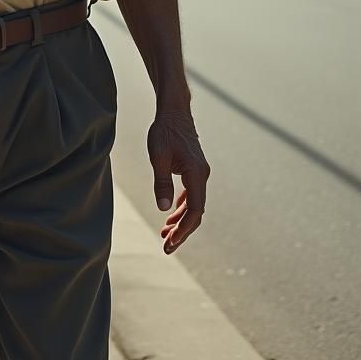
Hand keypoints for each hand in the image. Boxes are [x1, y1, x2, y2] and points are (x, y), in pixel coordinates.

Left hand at [147, 109, 209, 253]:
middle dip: (182, 231)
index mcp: (197, 174)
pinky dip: (181, 208)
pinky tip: (171, 216)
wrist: (174, 112)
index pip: (195, 210)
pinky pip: (191, 195)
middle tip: (167, 248)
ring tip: (166, 236)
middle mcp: (202, 176)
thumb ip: (162, 182)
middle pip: (195, 212)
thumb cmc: (164, 131)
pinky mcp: (193, 170)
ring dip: (181, 221)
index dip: (184, 228)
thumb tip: (163, 209)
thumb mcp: (158, 156)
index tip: (171, 241)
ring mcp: (199, 174)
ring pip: (193, 205)